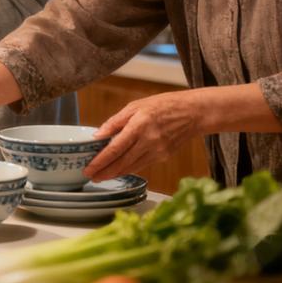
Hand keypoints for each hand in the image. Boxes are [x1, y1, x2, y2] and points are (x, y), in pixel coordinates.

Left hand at [84, 90, 203, 181]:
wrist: (193, 113)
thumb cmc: (163, 105)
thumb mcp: (135, 106)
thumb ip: (115, 122)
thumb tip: (97, 135)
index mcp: (139, 126)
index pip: (115, 148)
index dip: (100, 161)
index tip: (88, 168)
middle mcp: (149, 141)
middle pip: (122, 162)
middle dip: (104, 172)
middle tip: (90, 177)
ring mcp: (158, 151)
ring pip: (132, 167)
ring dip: (115, 174)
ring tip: (100, 177)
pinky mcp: (164, 157)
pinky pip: (142, 165)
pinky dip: (129, 169)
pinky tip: (119, 170)